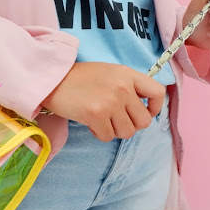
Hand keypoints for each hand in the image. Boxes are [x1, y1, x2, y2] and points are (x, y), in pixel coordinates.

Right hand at [40, 62, 165, 141]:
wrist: (52, 78)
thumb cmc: (79, 77)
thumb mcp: (109, 72)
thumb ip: (126, 85)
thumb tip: (141, 108)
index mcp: (127, 74)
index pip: (157, 92)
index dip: (155, 108)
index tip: (145, 112)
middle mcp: (123, 87)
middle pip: (143, 121)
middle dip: (131, 125)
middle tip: (116, 120)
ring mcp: (111, 102)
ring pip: (127, 132)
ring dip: (114, 130)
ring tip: (101, 120)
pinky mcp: (96, 115)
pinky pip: (108, 136)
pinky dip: (99, 133)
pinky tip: (90, 122)